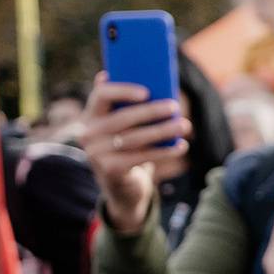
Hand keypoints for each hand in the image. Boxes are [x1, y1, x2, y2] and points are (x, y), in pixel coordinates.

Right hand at [83, 77, 190, 233]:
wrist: (122, 186)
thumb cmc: (129, 148)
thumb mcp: (127, 128)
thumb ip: (132, 108)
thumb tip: (160, 88)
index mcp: (92, 116)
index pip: (102, 95)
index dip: (123, 91)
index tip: (146, 91)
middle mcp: (89, 133)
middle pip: (123, 118)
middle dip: (152, 111)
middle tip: (174, 107)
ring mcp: (97, 153)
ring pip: (135, 138)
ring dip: (163, 131)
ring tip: (184, 125)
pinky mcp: (111, 170)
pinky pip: (142, 156)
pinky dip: (164, 151)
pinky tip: (181, 146)